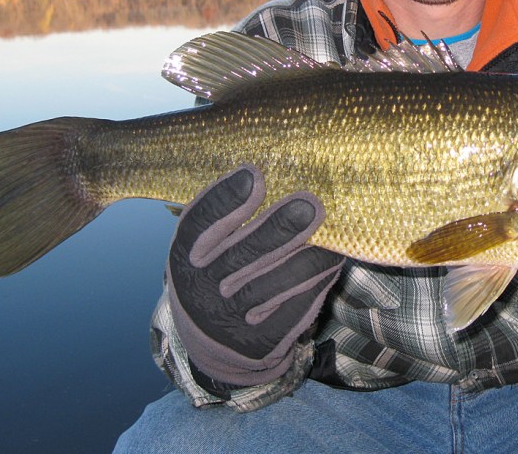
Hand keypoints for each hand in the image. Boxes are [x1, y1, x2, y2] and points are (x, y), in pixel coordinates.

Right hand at [166, 165, 343, 389]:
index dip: (225, 199)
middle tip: (309, 202)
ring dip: (308, 257)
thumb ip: (226, 216)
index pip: (199, 225)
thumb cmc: (216, 275)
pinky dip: (318, 281)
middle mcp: (202, 291)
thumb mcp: (206, 249)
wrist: (215, 344)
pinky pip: (295, 309)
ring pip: (275, 285)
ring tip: (332, 232)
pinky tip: (333, 259)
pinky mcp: (261, 342)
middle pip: (242, 255)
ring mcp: (231, 320)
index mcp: (184, 258)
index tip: (254, 173)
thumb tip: (266, 172)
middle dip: (278, 227)